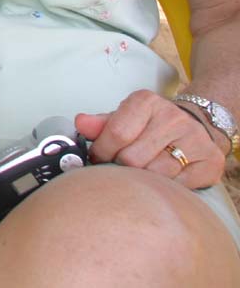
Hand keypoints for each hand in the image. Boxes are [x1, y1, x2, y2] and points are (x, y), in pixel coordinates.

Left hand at [76, 90, 227, 188]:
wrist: (195, 127)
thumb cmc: (150, 125)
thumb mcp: (124, 118)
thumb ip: (100, 123)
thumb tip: (80, 123)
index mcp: (146, 102)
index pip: (116, 133)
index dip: (101, 152)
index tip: (97, 159)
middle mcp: (173, 117)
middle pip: (133, 158)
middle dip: (119, 168)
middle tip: (118, 168)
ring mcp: (195, 140)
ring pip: (155, 174)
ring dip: (142, 180)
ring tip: (139, 174)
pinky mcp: (210, 162)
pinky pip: (178, 186)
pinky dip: (165, 188)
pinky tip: (161, 181)